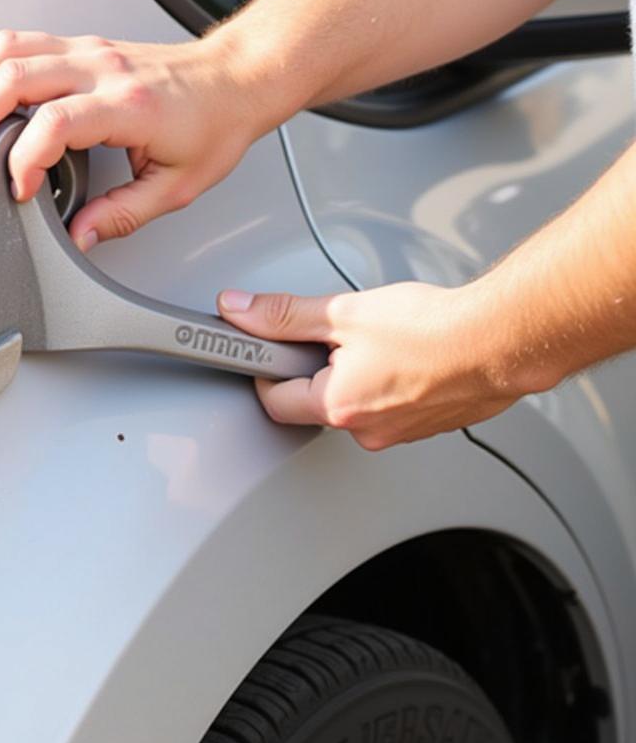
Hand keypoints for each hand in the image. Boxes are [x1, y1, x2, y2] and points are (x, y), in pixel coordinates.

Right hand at [0, 29, 257, 250]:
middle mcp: (104, 69)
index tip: (23, 190)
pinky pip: (22, 40)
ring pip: (9, 49)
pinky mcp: (85, 45)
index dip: (24, 161)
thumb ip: (122, 216)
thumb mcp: (176, 187)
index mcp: (128, 106)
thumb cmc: (214, 125)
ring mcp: (91, 50)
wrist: (236, 79)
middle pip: (14, 77)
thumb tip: (80, 235)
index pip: (52, 124)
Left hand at [217, 283, 521, 449]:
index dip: (265, 369)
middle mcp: (366, 431)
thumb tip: (241, 310)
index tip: (268, 348)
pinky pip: (392, 403)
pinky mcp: (428, 424)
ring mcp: (400, 432)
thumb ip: (284, 314)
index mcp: (336, 407)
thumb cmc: (431, 330)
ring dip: (356, 372)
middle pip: (315, 401)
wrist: (502, 339)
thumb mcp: (343, 312)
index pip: (273, 400)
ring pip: (357, 401)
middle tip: (334, 334)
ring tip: (381, 339)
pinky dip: (389, 379)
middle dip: (315, 367)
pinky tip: (407, 352)